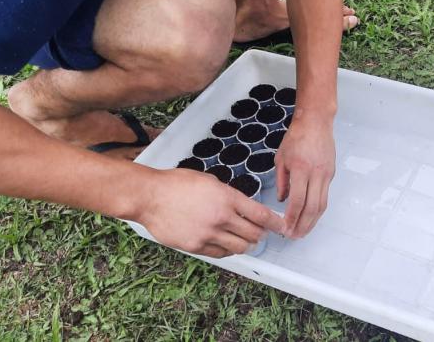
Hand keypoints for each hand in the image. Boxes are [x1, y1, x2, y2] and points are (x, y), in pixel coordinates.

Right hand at [136, 167, 284, 257]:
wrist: (150, 196)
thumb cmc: (177, 183)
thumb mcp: (210, 181)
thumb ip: (228, 195)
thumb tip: (242, 207)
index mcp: (227, 198)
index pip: (260, 215)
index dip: (275, 223)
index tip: (283, 227)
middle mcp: (221, 218)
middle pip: (253, 233)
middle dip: (261, 234)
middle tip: (262, 233)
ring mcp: (209, 234)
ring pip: (239, 247)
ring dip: (246, 244)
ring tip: (246, 240)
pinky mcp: (196, 246)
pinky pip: (221, 253)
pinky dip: (228, 250)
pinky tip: (227, 244)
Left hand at [276, 116, 335, 238]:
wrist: (316, 122)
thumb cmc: (296, 137)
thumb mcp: (281, 158)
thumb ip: (281, 181)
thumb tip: (282, 200)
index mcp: (300, 169)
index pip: (297, 201)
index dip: (292, 218)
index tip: (285, 228)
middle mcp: (316, 174)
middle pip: (312, 208)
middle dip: (303, 225)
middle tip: (295, 235)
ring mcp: (325, 174)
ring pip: (322, 205)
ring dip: (313, 221)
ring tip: (303, 231)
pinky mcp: (331, 174)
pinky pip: (324, 196)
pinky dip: (317, 210)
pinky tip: (310, 216)